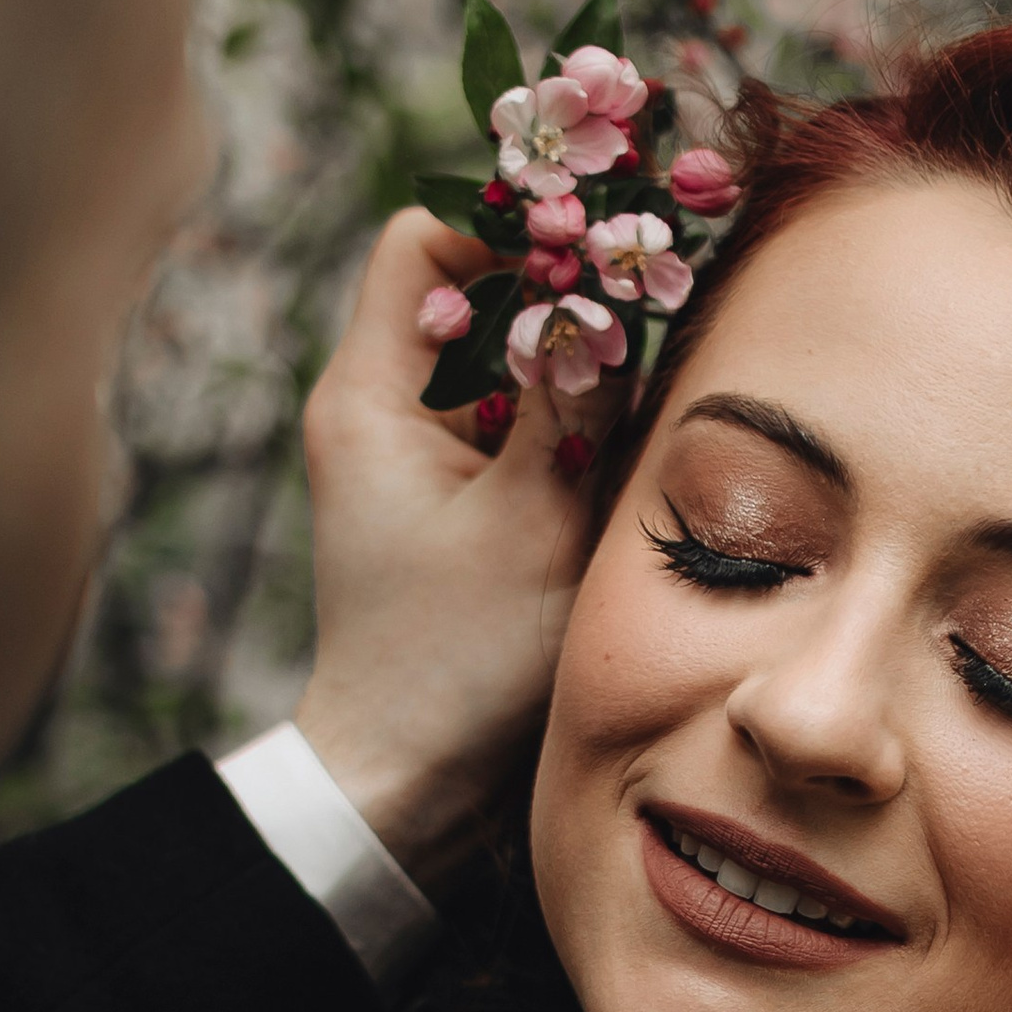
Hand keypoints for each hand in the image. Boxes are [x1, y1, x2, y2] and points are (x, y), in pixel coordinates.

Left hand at [293, 210, 594, 880]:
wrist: (411, 780)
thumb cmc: (457, 661)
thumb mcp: (534, 518)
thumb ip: (574, 397)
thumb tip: (614, 287)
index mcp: (369, 395)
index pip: (423, 241)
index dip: (506, 232)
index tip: (589, 258)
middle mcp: (382, 410)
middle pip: (478, 296)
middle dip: (561, 301)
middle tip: (642, 316)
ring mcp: (418, 457)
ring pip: (508, 362)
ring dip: (573, 373)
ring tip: (633, 404)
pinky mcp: (455, 501)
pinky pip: (518, 425)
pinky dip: (568, 428)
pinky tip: (614, 462)